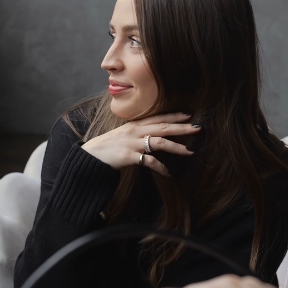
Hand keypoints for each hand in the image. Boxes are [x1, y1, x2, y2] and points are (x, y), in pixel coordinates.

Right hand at [81, 112, 199, 175]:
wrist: (90, 156)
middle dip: (181, 127)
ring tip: (190, 152)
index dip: (173, 116)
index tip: (188, 115)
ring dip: (176, 147)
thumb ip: (137, 133)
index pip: (157, 117)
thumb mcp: (123, 135)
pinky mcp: (129, 156)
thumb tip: (152, 135)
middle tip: (198, 128)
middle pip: (162, 127)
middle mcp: (135, 131)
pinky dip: (161, 167)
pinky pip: (149, 161)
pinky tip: (168, 173)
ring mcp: (132, 143)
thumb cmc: (107, 147)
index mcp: (134, 124)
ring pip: (159, 142)